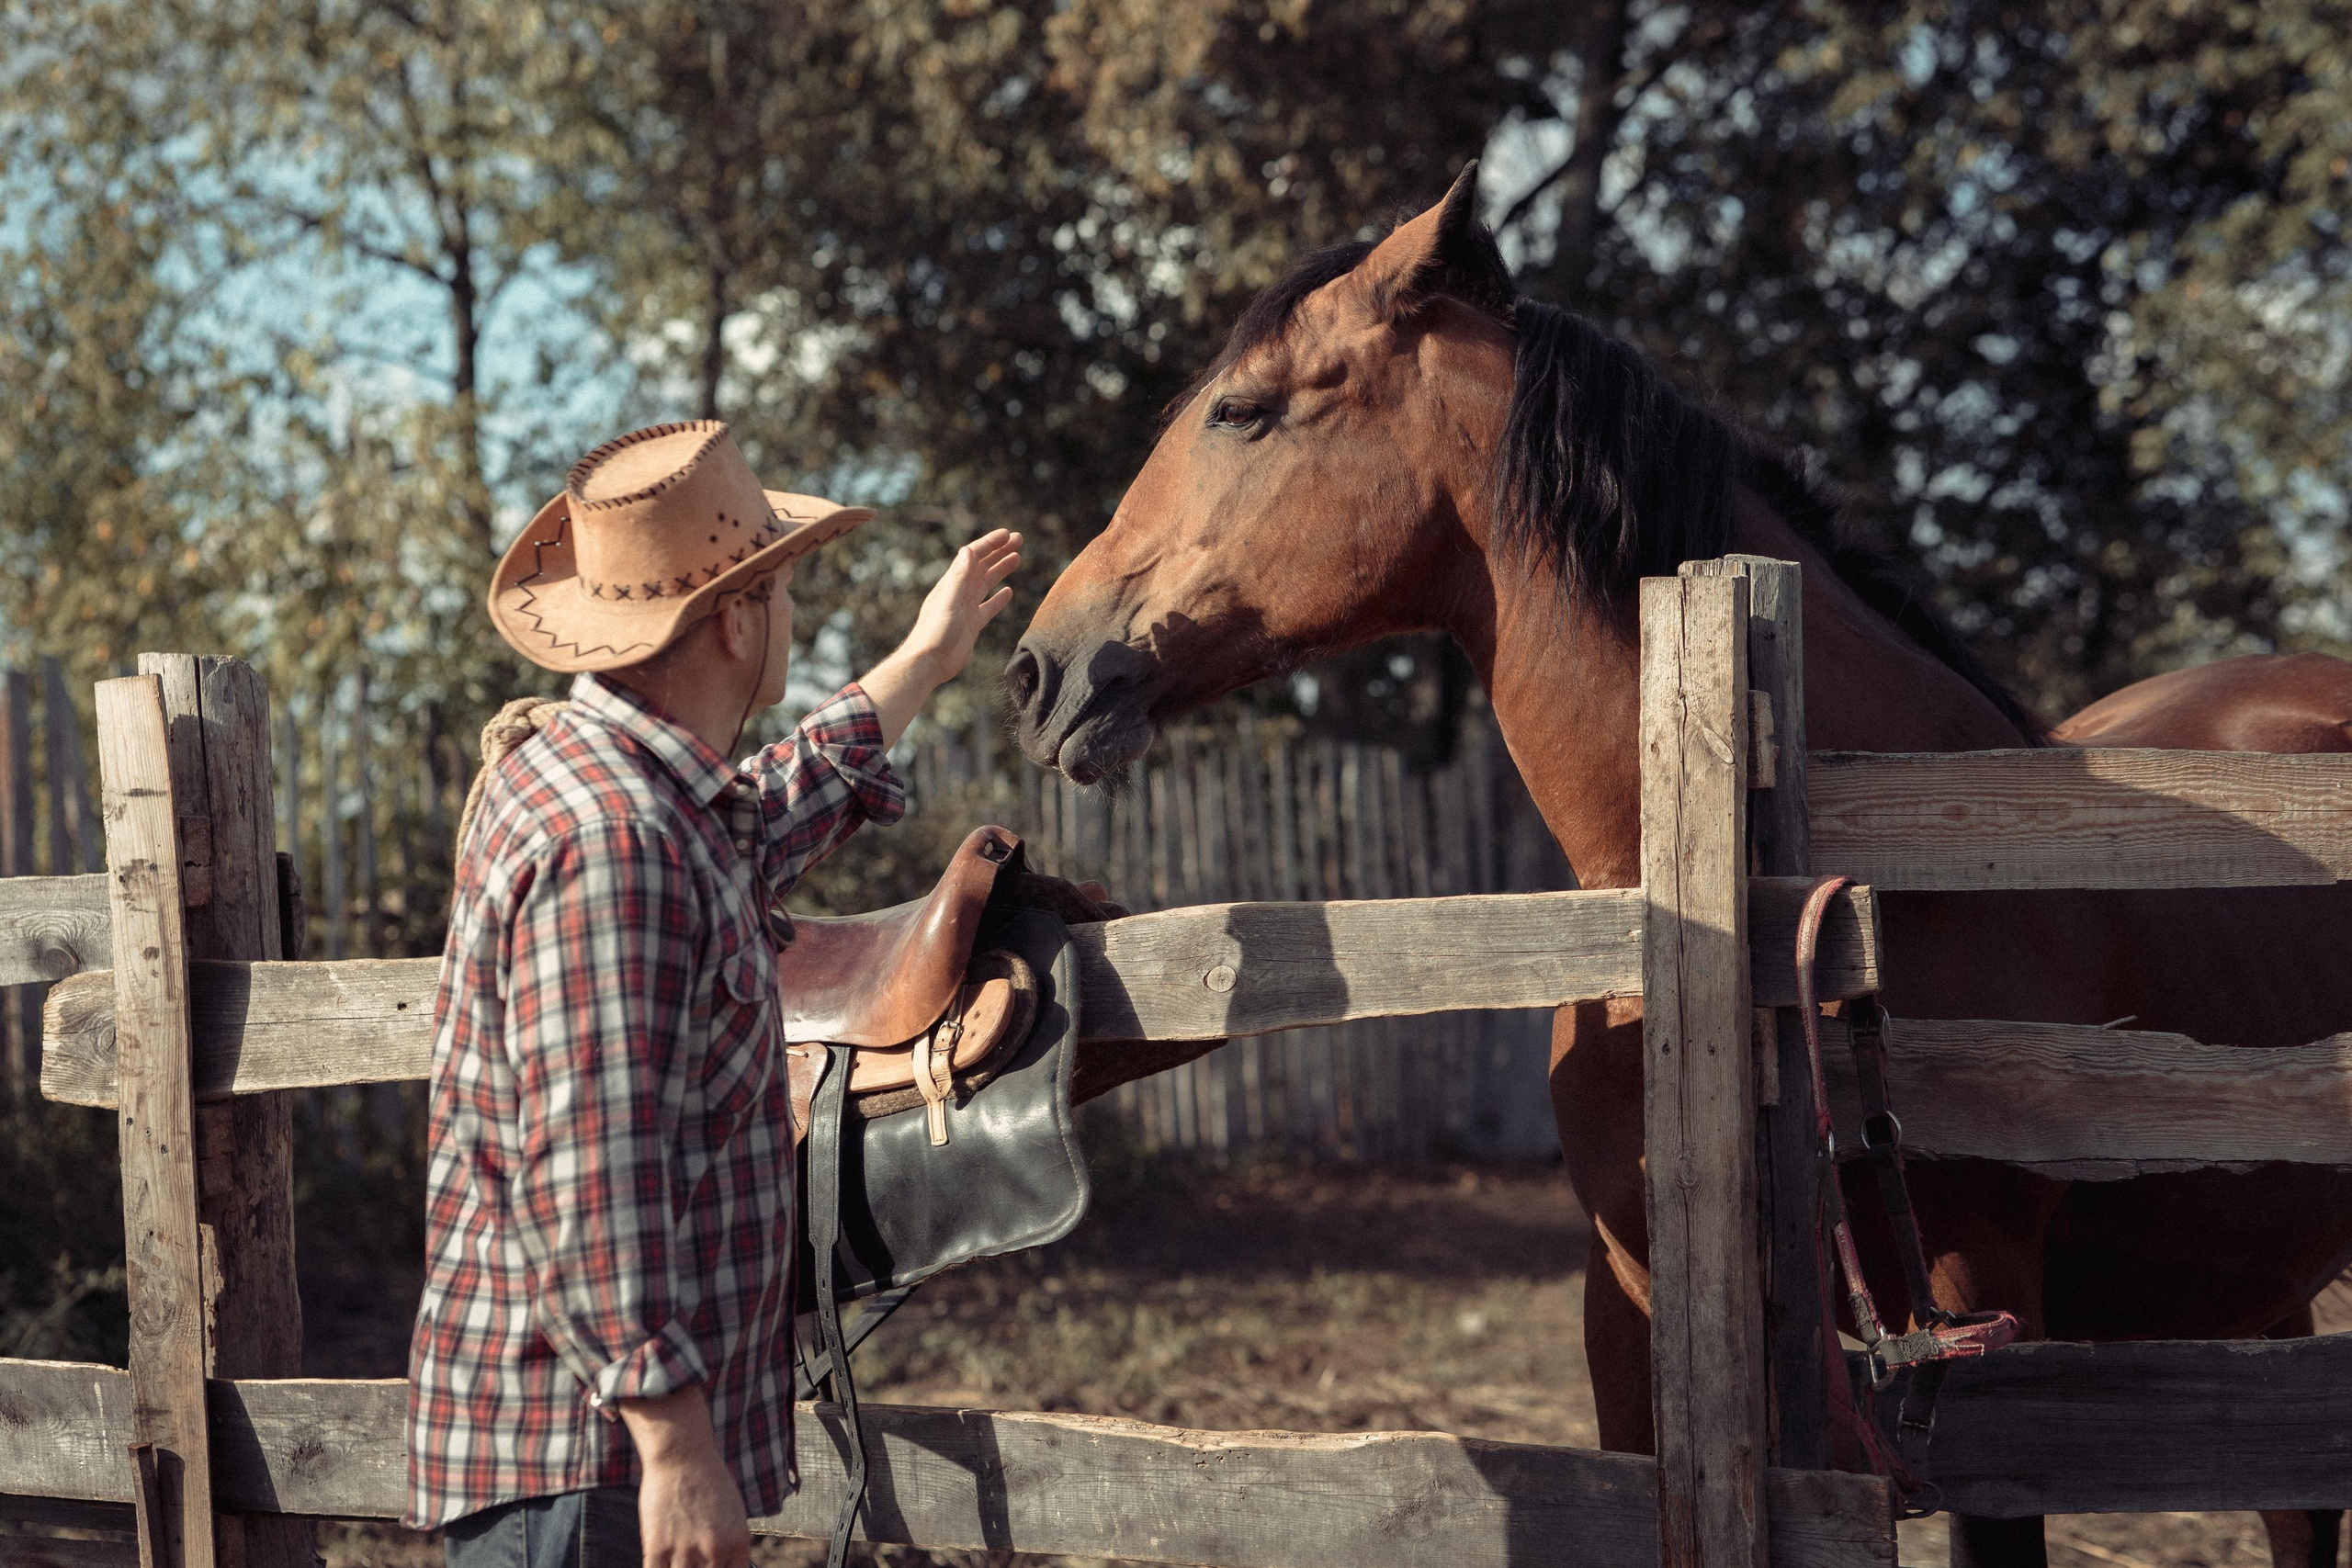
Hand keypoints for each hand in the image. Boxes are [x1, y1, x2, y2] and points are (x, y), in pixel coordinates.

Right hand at [617, 1387, 750, 1567]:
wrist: (683, 1455)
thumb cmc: (709, 1481)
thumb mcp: (733, 1513)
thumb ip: (730, 1545)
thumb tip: (724, 1566)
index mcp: (738, 1543)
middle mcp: (715, 1551)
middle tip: (691, 1562)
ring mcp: (685, 1551)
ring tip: (675, 1559)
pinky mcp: (657, 1547)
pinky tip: (659, 1562)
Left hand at [907, 528, 1020, 683]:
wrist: (929, 663)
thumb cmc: (935, 633)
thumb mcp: (949, 602)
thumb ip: (959, 577)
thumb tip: (968, 550)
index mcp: (953, 583)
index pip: (973, 556)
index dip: (990, 544)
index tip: (1007, 534)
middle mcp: (959, 592)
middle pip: (982, 565)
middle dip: (999, 551)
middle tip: (1018, 539)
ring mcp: (966, 608)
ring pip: (987, 583)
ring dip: (1001, 569)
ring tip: (1017, 558)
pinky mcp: (972, 624)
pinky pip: (988, 607)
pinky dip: (999, 598)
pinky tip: (1008, 592)